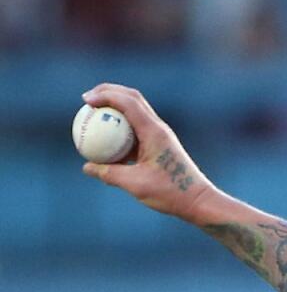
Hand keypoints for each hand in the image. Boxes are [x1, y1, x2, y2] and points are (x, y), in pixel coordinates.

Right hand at [81, 83, 213, 222]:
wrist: (197, 199)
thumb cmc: (170, 192)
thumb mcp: (135, 184)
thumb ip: (109, 174)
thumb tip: (86, 167)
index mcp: (154, 132)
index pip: (129, 103)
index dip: (105, 96)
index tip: (85, 101)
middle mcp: (158, 128)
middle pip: (132, 98)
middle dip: (109, 92)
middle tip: (85, 99)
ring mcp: (160, 135)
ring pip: (135, 111)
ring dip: (115, 107)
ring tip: (92, 112)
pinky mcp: (159, 144)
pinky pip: (136, 129)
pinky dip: (120, 127)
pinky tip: (105, 139)